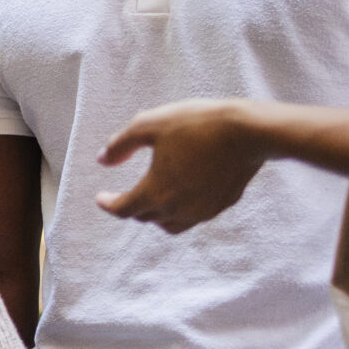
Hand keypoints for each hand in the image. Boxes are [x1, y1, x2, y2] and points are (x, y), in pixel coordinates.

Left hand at [94, 99, 270, 233]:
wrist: (247, 132)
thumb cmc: (195, 124)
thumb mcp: (148, 125)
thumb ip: (121, 145)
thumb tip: (102, 159)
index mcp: (155, 192)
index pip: (123, 209)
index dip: (107, 204)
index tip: (100, 198)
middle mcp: (177, 209)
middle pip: (146, 217)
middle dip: (131, 207)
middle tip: (124, 195)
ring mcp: (202, 211)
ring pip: (170, 224)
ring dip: (156, 215)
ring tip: (152, 200)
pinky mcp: (221, 205)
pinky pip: (194, 217)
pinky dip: (180, 211)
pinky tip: (182, 194)